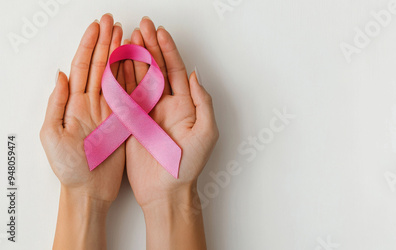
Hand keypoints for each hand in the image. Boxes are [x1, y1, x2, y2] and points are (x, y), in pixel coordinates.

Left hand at [40, 14, 123, 248]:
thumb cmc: (69, 168)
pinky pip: (132, 95)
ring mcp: (111, 111)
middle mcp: (94, 103)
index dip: (89, 45)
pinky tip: (139, 63)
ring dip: (121, 55)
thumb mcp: (52, 135)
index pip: (83, 66)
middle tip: (113, 22)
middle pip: (100, 65)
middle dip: (107, 42)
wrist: (89, 190)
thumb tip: (62, 75)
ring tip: (128, 35)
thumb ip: (57, 103)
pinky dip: (135, 78)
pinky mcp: (126, 121)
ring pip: (117, 76)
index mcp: (76, 104)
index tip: (97, 26)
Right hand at [123, 17, 218, 206]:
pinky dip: (119, 78)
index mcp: (184, 105)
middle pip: (156, 69)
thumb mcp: (206, 132)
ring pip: (138, 78)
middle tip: (142, 26)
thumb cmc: (189, 165)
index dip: (168, 51)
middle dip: (149, 47)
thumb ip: (203, 102)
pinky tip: (116, 62)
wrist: (167, 191)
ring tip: (128, 37)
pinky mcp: (131, 122)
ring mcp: (146, 112)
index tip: (160, 33)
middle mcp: (165, 105)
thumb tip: (195, 75)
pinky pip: (124, 96)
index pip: (175, 71)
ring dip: (134, 58)